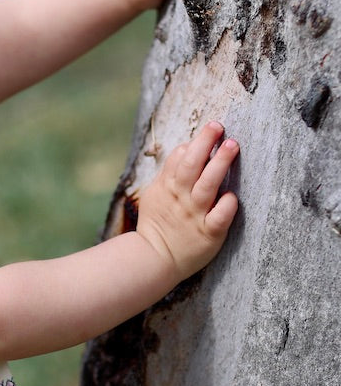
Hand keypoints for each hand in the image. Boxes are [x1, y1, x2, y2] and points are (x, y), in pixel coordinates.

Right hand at [135, 121, 239, 281]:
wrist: (153, 258)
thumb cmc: (158, 224)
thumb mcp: (154, 194)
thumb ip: (169, 173)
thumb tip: (184, 147)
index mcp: (168, 187)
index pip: (179, 159)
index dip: (194, 143)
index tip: (211, 130)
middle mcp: (181, 198)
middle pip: (192, 166)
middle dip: (205, 144)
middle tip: (219, 127)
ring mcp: (194, 216)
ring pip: (207, 186)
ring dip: (219, 164)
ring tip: (232, 145)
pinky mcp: (208, 234)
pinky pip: (218, 218)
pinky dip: (225, 207)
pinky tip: (232, 197)